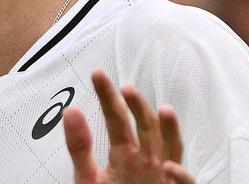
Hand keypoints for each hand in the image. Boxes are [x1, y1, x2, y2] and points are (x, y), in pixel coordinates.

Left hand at [63, 70, 194, 182]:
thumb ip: (79, 146)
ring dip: (170, 131)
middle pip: (145, 126)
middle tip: (126, 87)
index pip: (116, 119)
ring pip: (171, 148)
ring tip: (165, 110)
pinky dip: (179, 176)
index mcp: (125, 153)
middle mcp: (146, 160)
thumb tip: (70, 110)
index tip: (97, 74)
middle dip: (137, 106)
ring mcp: (163, 176)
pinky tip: (168, 166)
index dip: (107, 96)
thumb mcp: (87, 177)